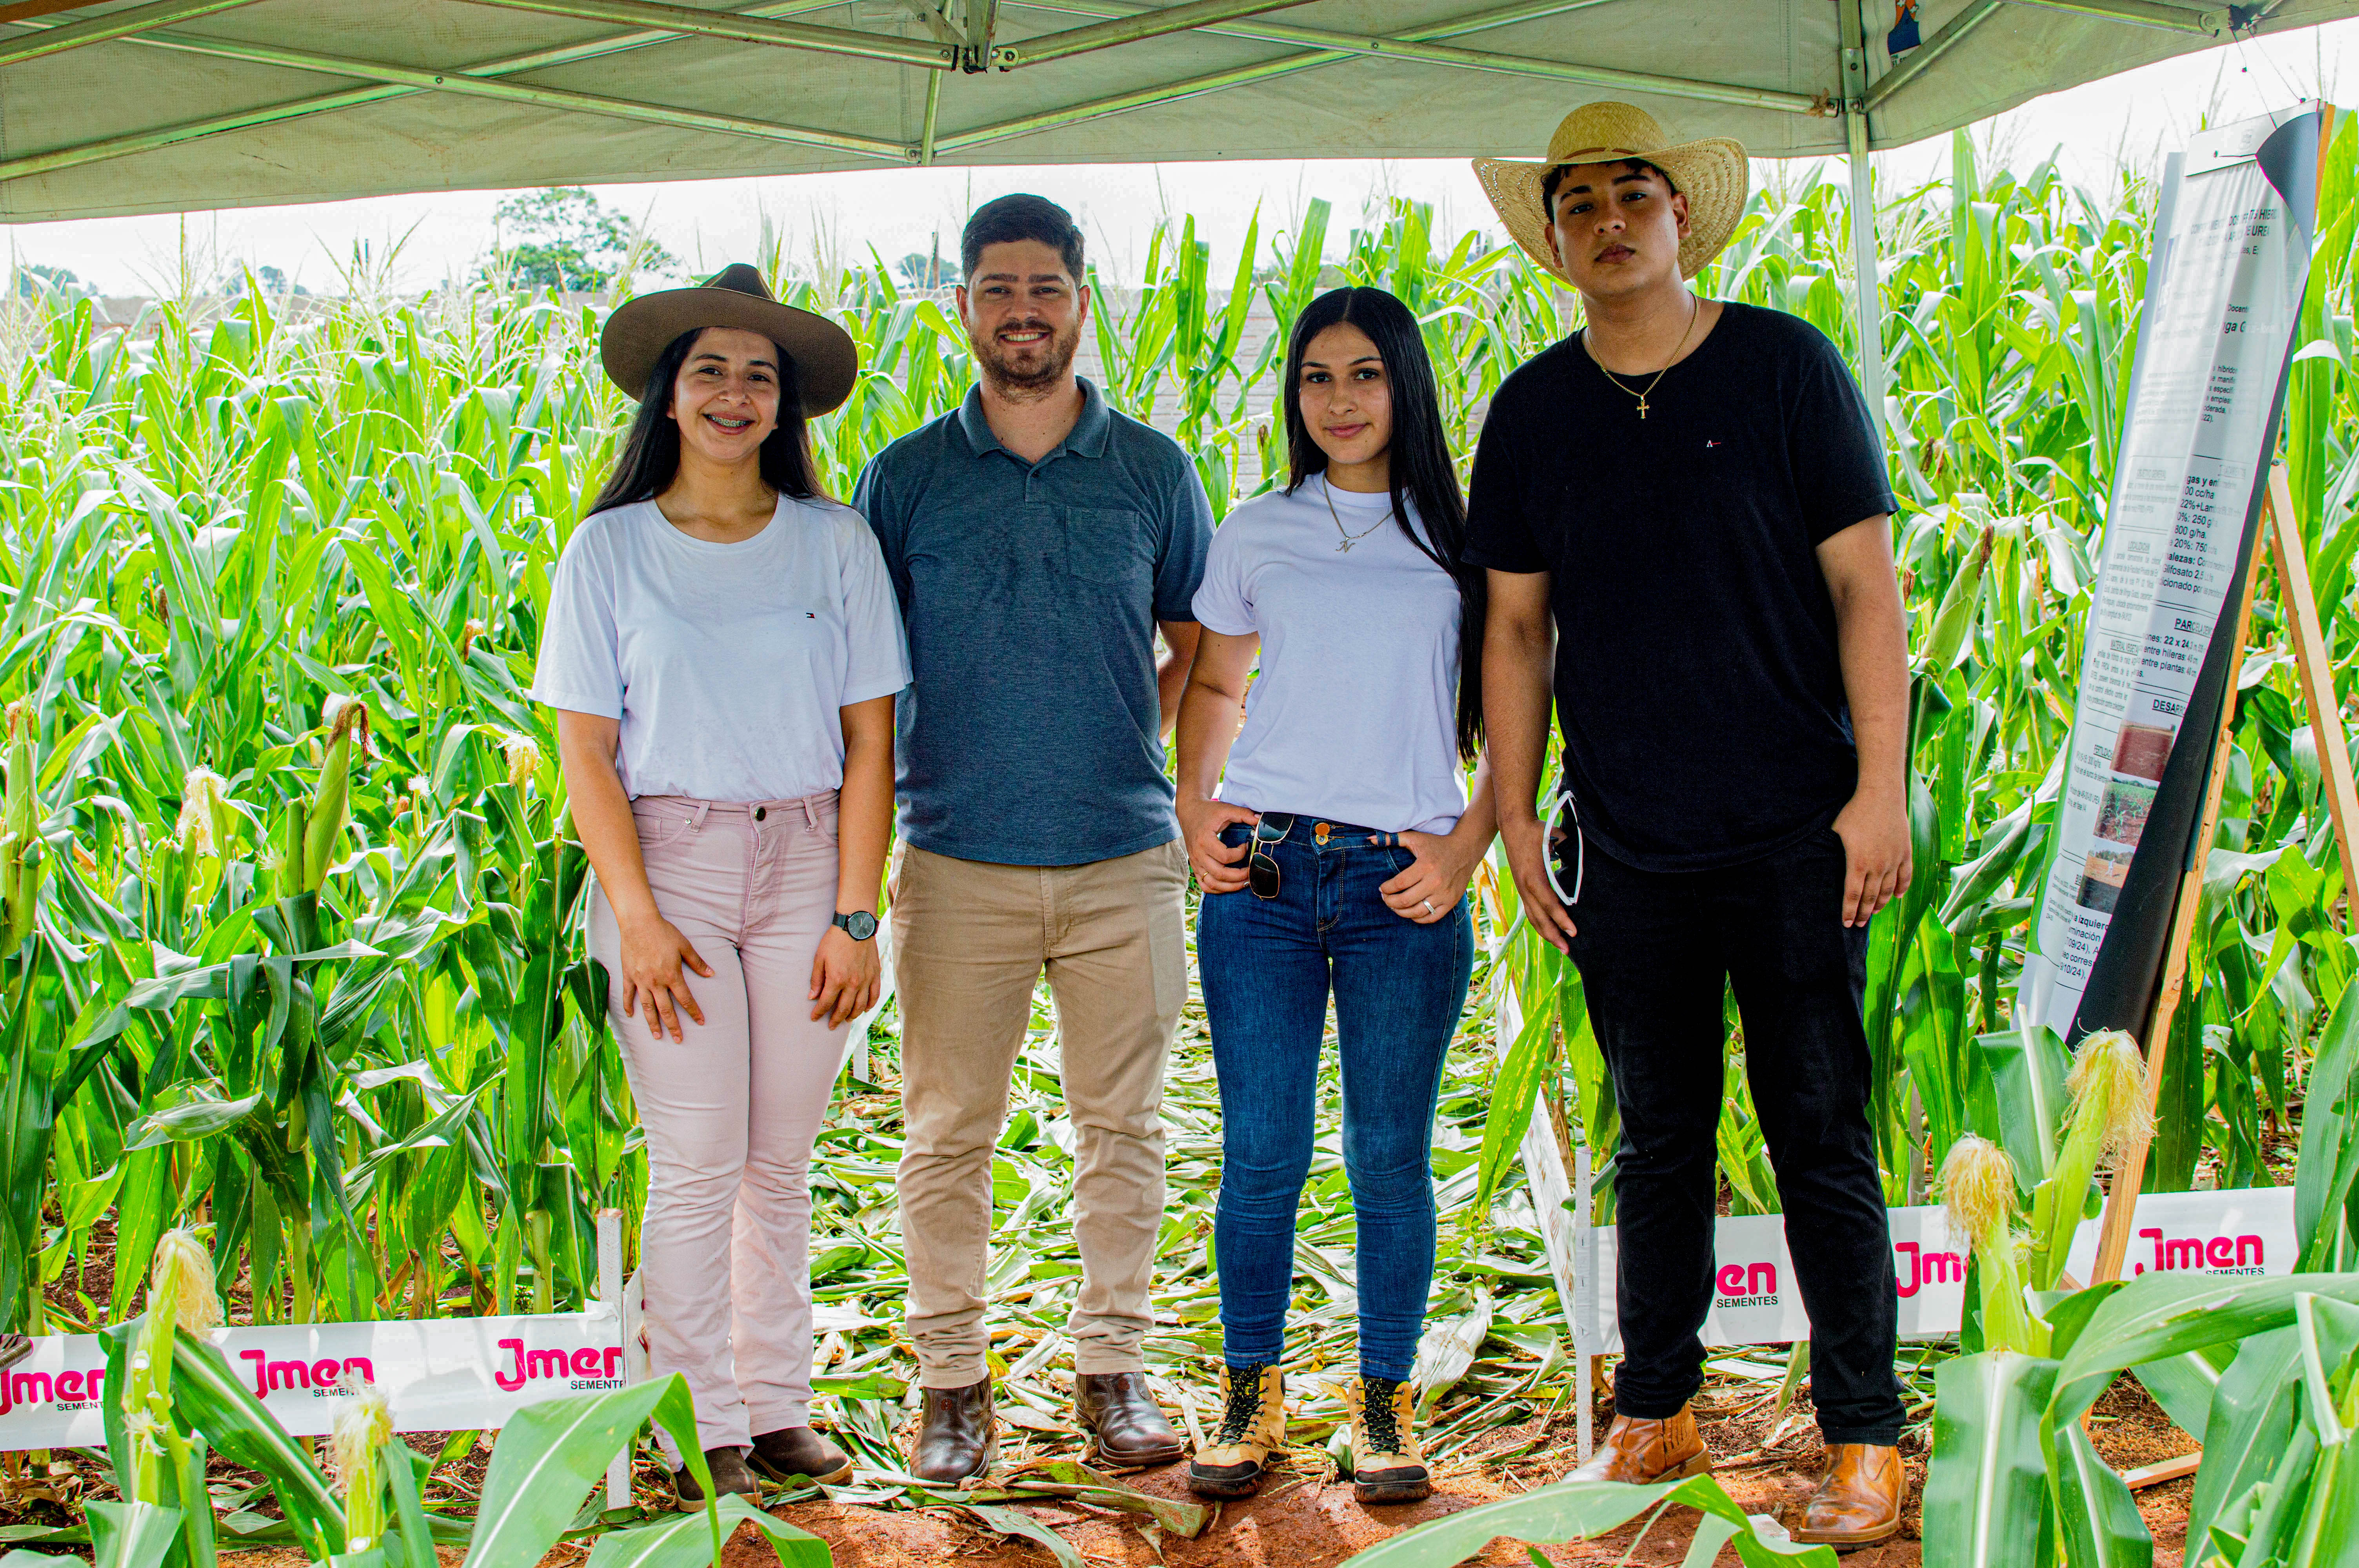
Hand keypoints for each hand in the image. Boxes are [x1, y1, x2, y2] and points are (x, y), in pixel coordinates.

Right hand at [617, 909, 712, 1042]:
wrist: (638, 923)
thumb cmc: (663, 932)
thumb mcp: (684, 946)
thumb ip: (697, 962)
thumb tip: (711, 974)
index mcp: (672, 975)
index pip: (685, 999)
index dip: (694, 1012)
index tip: (700, 1022)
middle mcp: (656, 982)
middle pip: (666, 1010)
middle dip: (673, 1026)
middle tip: (678, 1039)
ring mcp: (640, 980)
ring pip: (647, 1007)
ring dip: (652, 1023)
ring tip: (657, 1036)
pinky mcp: (628, 976)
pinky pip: (628, 995)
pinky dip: (628, 1006)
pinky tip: (631, 1016)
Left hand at [810, 925, 880, 1026]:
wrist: (855, 925)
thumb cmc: (834, 940)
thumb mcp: (819, 958)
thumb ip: (816, 979)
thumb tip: (812, 996)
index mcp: (836, 979)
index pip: (826, 1003)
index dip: (818, 1013)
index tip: (814, 1018)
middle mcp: (852, 983)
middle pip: (843, 1009)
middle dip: (835, 1019)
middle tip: (830, 1025)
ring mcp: (866, 980)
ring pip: (860, 1006)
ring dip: (852, 1015)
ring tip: (846, 1019)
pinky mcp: (875, 974)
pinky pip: (874, 995)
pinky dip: (870, 1005)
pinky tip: (865, 1009)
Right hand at [1179, 796, 1259, 894]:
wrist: (1189, 812)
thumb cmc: (1208, 811)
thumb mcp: (1226, 809)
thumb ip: (1244, 814)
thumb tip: (1261, 820)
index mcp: (1204, 841)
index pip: (1225, 857)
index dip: (1240, 854)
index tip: (1245, 845)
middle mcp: (1198, 855)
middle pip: (1220, 874)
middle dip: (1240, 876)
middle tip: (1251, 870)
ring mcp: (1195, 863)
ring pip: (1212, 884)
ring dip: (1231, 886)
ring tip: (1245, 882)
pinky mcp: (1195, 867)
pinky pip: (1205, 886)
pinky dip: (1218, 889)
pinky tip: (1230, 885)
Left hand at [1377, 829, 1479, 923]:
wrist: (1465, 850)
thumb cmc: (1436, 844)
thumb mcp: (1415, 838)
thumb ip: (1392, 838)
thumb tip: (1369, 839)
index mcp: (1425, 866)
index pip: (1399, 884)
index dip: (1386, 889)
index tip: (1382, 888)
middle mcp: (1435, 882)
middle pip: (1405, 900)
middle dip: (1390, 902)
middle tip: (1385, 899)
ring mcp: (1444, 894)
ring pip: (1417, 912)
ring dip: (1401, 912)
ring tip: (1395, 906)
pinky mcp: (1451, 902)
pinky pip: (1431, 918)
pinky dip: (1418, 918)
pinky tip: (1410, 912)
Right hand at [1499, 814, 1577, 950]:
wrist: (1513, 825)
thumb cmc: (1536, 831)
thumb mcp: (1557, 837)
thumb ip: (1572, 849)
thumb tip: (1586, 859)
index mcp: (1534, 878)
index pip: (1550, 905)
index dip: (1562, 920)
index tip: (1573, 932)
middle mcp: (1525, 887)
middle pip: (1539, 918)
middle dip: (1553, 935)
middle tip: (1568, 950)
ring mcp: (1521, 888)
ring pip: (1532, 917)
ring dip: (1545, 933)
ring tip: (1559, 945)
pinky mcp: (1521, 887)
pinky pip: (1529, 911)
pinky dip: (1539, 923)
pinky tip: (1547, 930)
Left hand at [1832, 788, 1911, 926]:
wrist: (1880, 796)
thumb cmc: (1854, 813)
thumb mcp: (1836, 833)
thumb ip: (1834, 853)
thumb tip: (1824, 865)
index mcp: (1857, 864)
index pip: (1853, 896)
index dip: (1849, 912)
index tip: (1846, 923)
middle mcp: (1878, 866)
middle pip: (1870, 898)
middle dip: (1863, 914)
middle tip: (1859, 924)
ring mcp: (1894, 860)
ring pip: (1888, 891)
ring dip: (1880, 904)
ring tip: (1874, 913)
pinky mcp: (1906, 853)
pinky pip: (1906, 877)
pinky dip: (1901, 889)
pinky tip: (1896, 897)